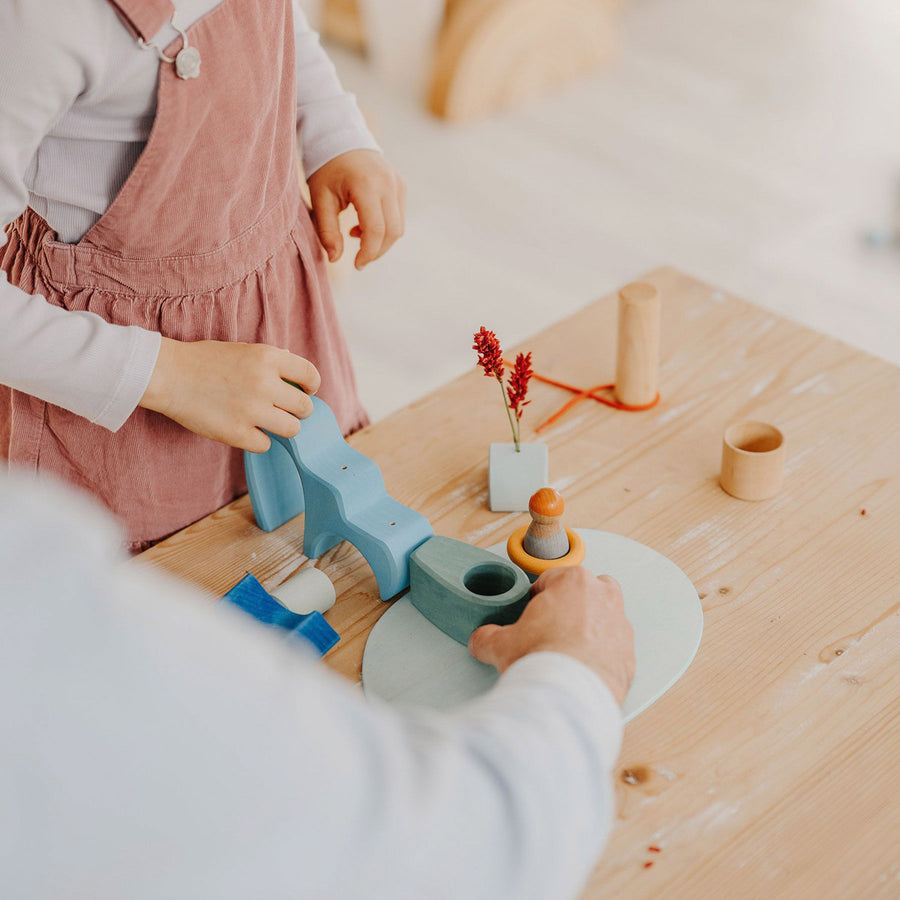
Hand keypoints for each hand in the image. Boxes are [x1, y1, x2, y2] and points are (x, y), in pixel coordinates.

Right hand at [139, 338, 320, 452]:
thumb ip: (272, 362)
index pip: (310, 376)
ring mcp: (251, 410)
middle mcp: (265, 383)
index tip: (305, 391)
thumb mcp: (243, 350)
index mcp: (268, 358)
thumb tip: (299, 376)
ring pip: (292, 430)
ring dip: (283, 428)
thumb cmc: (204, 361)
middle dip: (298, 411)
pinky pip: (266, 445)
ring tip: (268, 423)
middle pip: (305, 408)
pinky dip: (258, 440)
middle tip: (285, 411)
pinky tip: (246, 431)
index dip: (311, 387)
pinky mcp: (236, 432)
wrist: (167, 375)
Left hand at [308, 149, 404, 268]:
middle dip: (376, 251)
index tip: (357, 264)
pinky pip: (399, 216)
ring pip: (399, 226)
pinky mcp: (401, 185)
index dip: (368, 253)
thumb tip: (335, 259)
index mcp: (366, 185)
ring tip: (356, 234)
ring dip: (381, 241)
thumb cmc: (326, 169)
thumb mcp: (320, 199)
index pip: (376, 230)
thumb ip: (327, 230)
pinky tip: (364, 223)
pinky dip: (385, 228)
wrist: (340, 138)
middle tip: (358, 258)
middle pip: (392, 232)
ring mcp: (397, 183)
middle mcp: (387, 183)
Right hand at [469, 567, 635, 705]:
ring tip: (567, 652)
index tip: (530, 615)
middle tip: (550, 630)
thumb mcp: (500, 644)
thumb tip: (481, 640)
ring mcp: (620, 625)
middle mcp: (603, 596)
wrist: (571, 698)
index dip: (536, 599)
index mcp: (573, 581)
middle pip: (584, 591)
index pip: (550, 580)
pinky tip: (581, 671)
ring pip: (604, 617)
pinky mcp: (629, 654)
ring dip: (589, 629)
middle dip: (569, 606)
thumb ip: (488, 636)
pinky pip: (613, 648)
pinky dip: (600, 656)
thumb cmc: (543, 661)